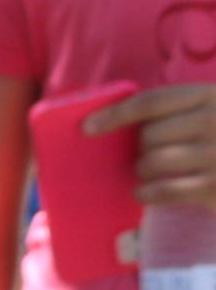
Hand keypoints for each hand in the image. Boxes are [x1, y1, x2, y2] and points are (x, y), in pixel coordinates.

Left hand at [90, 84, 215, 211]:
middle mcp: (215, 122)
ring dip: (142, 171)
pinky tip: (143, 193)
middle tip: (144, 155)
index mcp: (212, 96)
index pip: (150, 103)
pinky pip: (164, 191)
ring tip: (147, 173)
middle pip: (148, 135)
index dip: (114, 115)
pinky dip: (147, 193)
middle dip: (139, 148)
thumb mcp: (214, 110)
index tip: (87, 127)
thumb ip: (180, 109)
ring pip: (152, 163)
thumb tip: (118, 120)